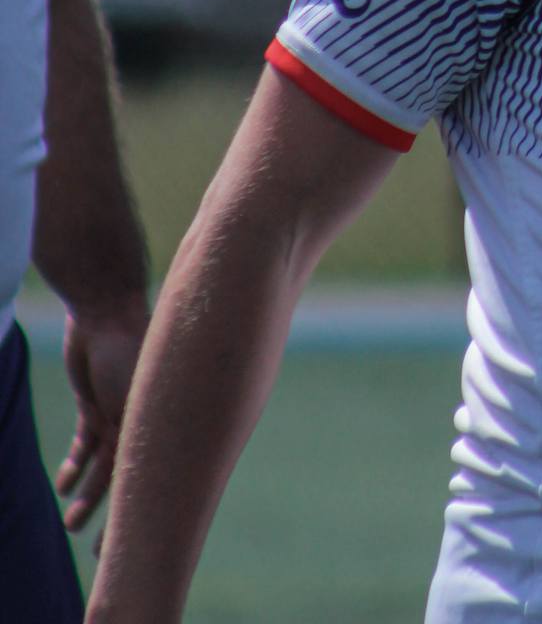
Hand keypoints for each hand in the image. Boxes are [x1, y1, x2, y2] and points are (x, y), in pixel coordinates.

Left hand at [56, 302, 149, 534]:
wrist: (104, 310)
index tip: (133, 540)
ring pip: (102, 464)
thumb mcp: (139, 391)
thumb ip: (148, 426)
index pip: (154, 474)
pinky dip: (73, 463)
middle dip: (115, 512)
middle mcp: (144, 419)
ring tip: (71, 523)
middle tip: (100, 549)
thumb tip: (160, 466)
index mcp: (161, 419)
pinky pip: (85, 440)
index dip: (144, 509)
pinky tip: (62, 484)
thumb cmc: (129, 347)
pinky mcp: (93, 402)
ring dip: (86, 494)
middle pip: (128, 476)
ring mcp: (118, 410)